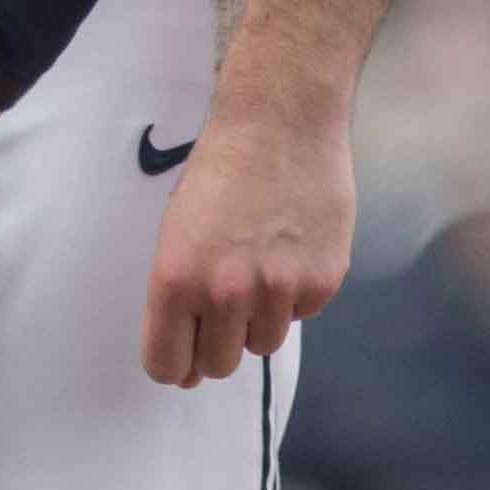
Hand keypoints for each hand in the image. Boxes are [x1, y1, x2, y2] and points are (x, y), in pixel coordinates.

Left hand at [140, 94, 352, 387]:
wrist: (279, 124)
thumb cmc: (218, 175)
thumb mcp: (176, 234)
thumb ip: (178, 298)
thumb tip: (186, 360)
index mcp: (176, 280)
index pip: (167, 365)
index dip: (176, 365)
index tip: (184, 357)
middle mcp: (226, 292)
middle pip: (218, 365)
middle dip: (218, 342)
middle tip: (226, 301)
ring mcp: (278, 289)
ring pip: (263, 344)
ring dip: (259, 317)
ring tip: (260, 264)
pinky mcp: (322, 282)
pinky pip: (302, 314)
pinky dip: (296, 293)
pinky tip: (290, 249)